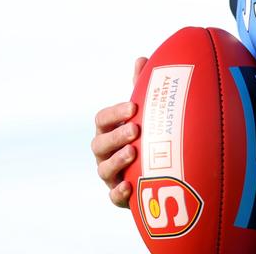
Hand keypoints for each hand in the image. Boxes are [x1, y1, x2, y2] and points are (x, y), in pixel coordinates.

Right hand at [91, 56, 147, 207]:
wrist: (154, 174)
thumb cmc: (147, 136)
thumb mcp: (144, 114)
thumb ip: (141, 89)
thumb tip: (142, 58)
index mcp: (108, 131)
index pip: (102, 119)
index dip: (115, 113)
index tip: (134, 107)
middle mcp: (103, 153)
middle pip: (100, 144)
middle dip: (116, 136)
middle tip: (136, 129)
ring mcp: (109, 175)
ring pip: (104, 169)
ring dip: (117, 160)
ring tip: (134, 153)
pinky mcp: (118, 197)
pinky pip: (113, 196)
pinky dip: (119, 191)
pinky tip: (130, 185)